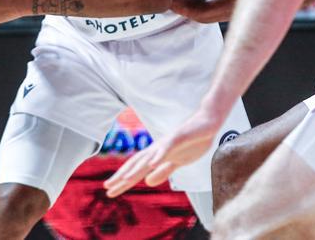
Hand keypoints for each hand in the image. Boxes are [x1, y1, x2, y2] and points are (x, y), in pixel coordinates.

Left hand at [104, 106, 222, 196]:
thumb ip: (163, 171)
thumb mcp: (177, 162)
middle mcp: (157, 149)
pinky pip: (166, 148)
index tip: (110, 190)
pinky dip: (158, 156)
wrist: (207, 124)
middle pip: (136, 164)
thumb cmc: (192, 141)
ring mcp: (166, 143)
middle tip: (107, 188)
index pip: (136, 169)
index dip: (123, 180)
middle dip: (122, 176)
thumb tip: (147, 182)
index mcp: (157, 155)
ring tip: (124, 180)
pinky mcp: (178, 138)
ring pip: (147, 157)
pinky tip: (151, 164)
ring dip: (135, 169)